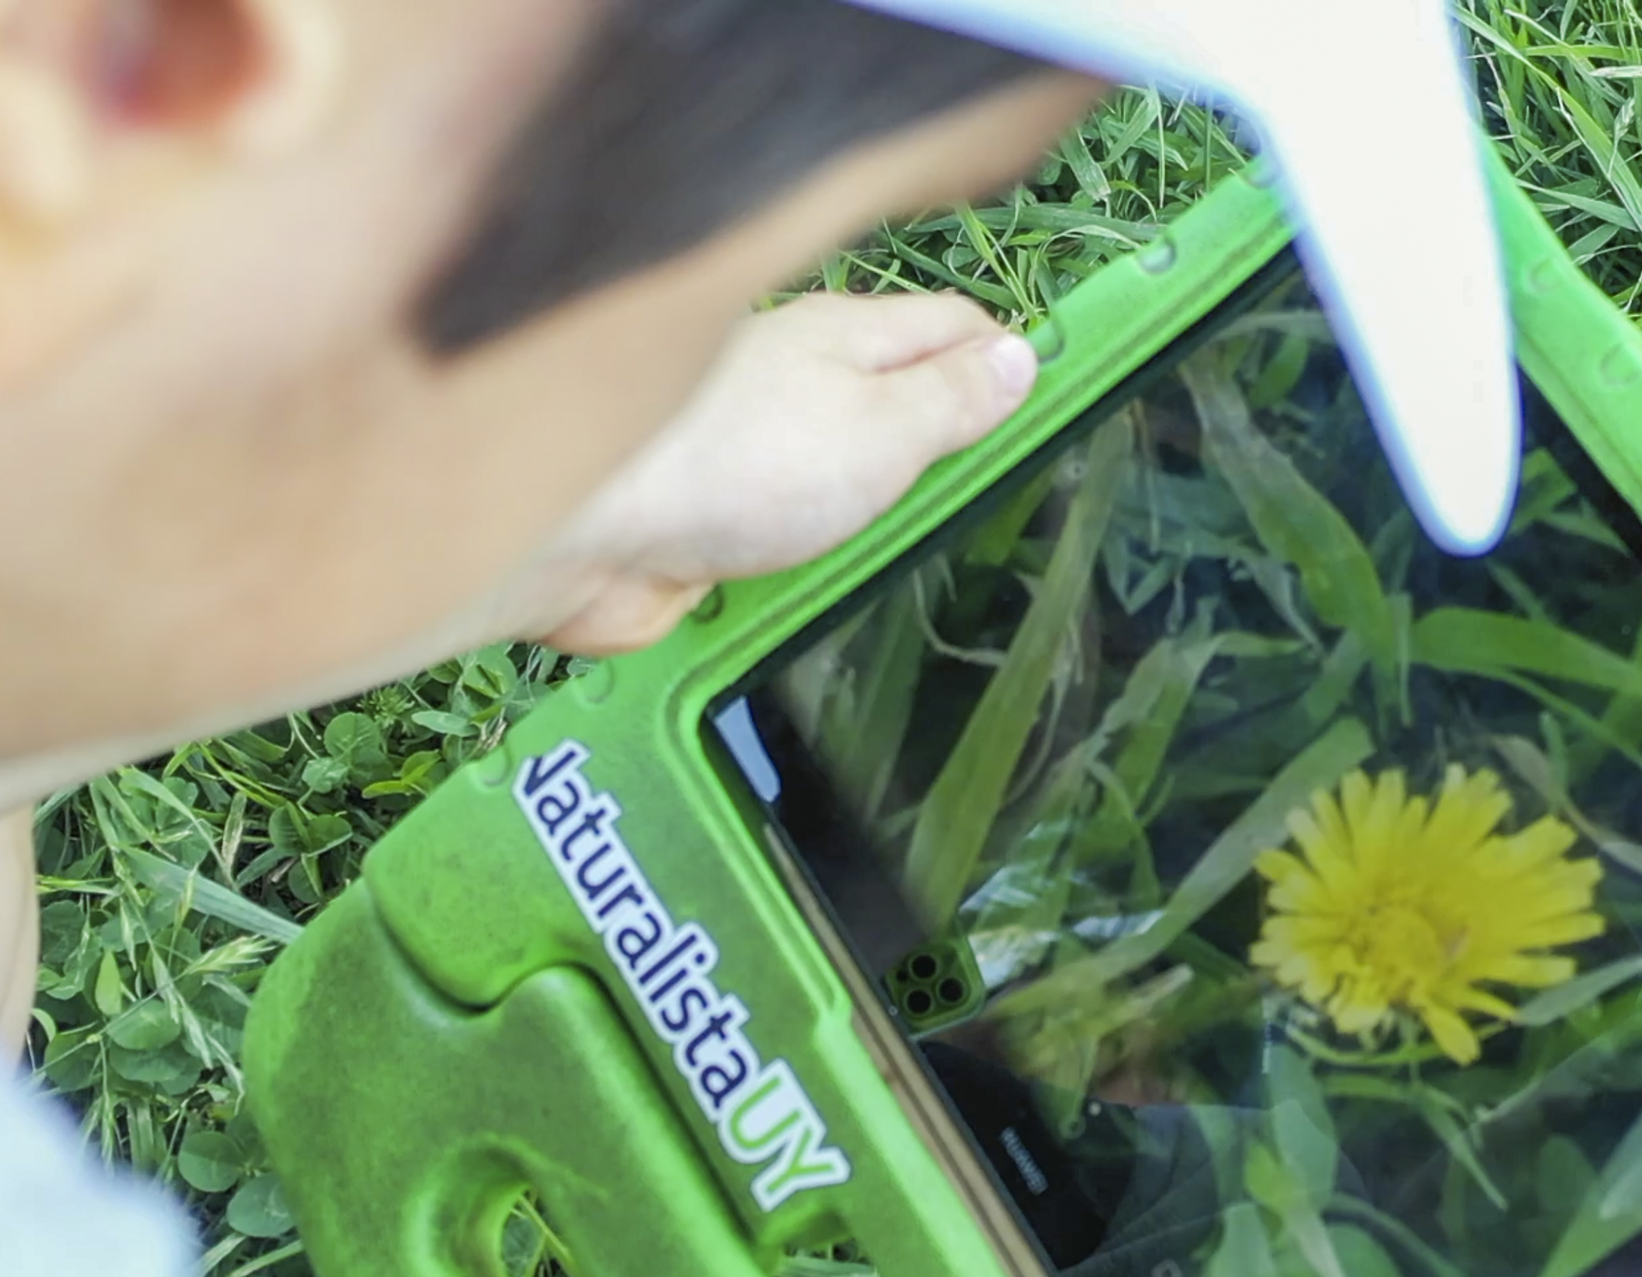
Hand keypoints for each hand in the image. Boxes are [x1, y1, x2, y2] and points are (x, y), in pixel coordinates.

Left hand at [521, 291, 1039, 655]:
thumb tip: (1022, 356)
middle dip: (949, 433)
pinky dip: (820, 552)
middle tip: (1016, 489)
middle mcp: (794, 384)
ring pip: (840, 470)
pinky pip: (788, 534)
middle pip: (895, 396)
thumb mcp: (880, 427)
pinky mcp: (710, 526)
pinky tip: (845, 584)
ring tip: (943, 547)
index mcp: (844, 338)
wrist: (581, 531)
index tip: (1060, 403)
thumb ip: (951, 399)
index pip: (952, 327)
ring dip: (881, 504)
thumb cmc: (741, 463)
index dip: (1007, 356)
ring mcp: (749, 456)